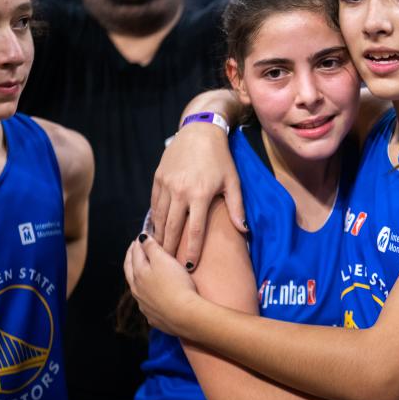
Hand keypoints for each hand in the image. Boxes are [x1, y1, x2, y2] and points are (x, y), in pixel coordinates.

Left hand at [123, 234, 198, 335]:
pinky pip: (144, 301)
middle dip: (131, 257)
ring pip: (135, 286)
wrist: (184, 315)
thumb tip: (141, 238)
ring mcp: (143, 304)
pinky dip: (144, 292)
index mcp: (139, 273)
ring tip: (138, 268)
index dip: (138, 243)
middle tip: (134, 247)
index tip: (140, 236)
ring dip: (135, 275)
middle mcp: (137, 289)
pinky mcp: (153, 316)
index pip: (135, 254)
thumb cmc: (176, 285)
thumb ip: (152, 248)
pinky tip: (149, 293)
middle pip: (130, 270)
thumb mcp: (164, 261)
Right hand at [150, 122, 244, 269]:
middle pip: (172, 228)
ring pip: (159, 218)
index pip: (194, 230)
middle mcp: (180, 191)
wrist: (200, 131)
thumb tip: (244, 231)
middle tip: (170, 268)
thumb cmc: (220, 158)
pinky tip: (155, 231)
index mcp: (201, 194)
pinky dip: (154, 219)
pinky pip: (154, 204)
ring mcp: (166, 184)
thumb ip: (237, 207)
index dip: (191, 250)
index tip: (190, 266)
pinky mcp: (157, 178)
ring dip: (159, 238)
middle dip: (169, 250)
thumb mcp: (233, 181)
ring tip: (161, 254)